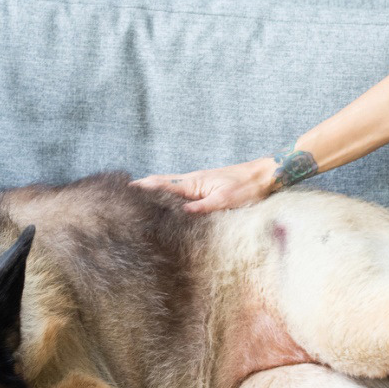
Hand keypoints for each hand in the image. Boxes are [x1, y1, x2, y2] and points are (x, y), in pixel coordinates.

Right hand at [131, 159, 273, 212]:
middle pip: (162, 183)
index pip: (162, 185)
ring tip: (137, 195)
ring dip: (154, 188)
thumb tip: (181, 213)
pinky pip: (181, 189)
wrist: (265, 175)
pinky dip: (167, 191)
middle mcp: (193, 181)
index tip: (125, 190)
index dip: (144, 188)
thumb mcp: (225, 200)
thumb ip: (202, 207)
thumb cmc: (247, 187)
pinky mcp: (206, 187)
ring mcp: (199, 183)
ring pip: (170, 185)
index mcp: (194, 183)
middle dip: (144, 187)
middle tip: (123, 192)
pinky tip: (165, 197)